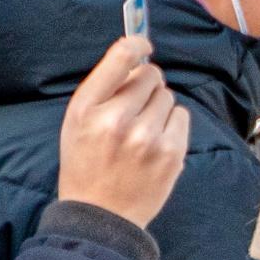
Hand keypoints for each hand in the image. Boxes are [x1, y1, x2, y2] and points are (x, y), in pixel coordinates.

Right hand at [57, 32, 188, 229]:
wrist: (101, 216)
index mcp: (87, 109)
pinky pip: (181, 116)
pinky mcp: (171, 154)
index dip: (136, 44)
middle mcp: (117, 120)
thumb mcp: (77, 122)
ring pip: (167, 96)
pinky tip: (155, 143)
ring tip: (142, 132)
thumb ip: (103, 88)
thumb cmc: (86, 163)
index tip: (143, 44)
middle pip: (151, 75)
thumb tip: (138, 57)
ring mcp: (147, 139)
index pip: (120, 57)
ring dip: (158, 107)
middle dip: (146, 85)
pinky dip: (172, 125)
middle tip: (134, 108)